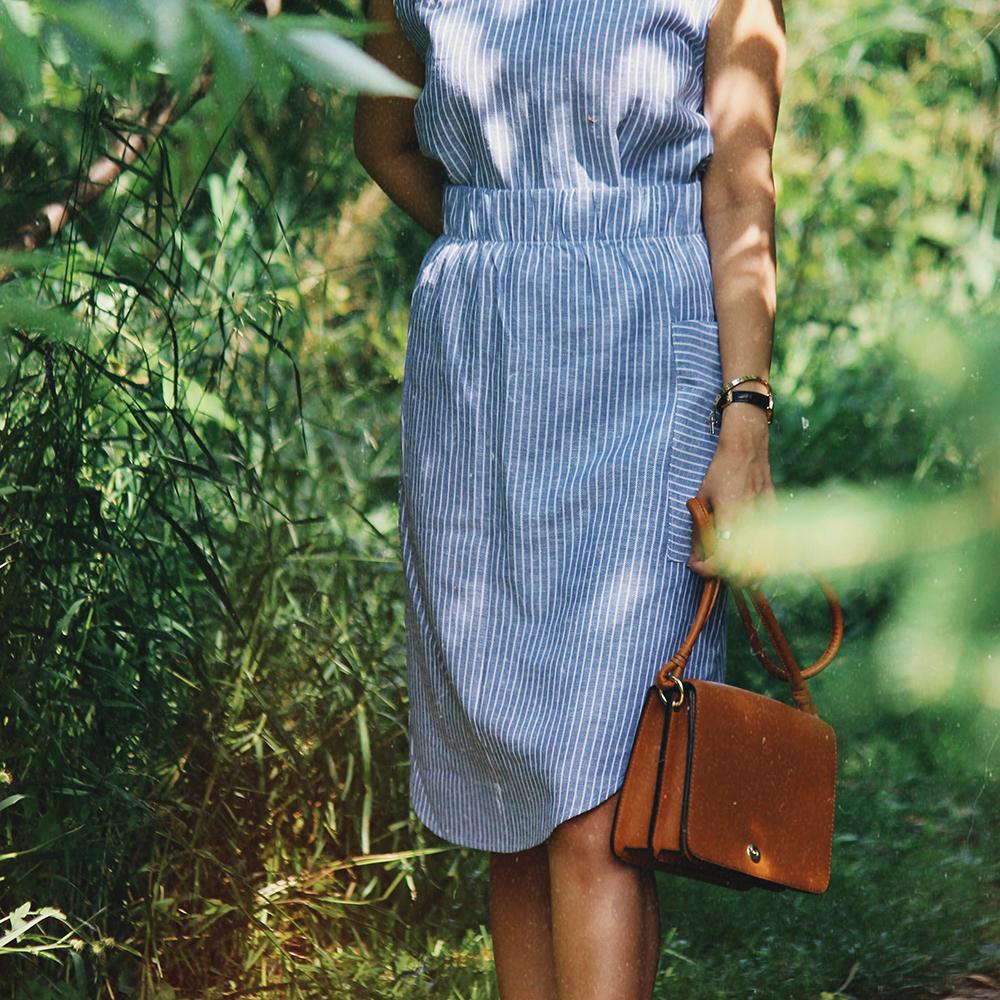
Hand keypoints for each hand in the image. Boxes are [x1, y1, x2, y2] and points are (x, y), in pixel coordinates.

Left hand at [687, 407, 775, 581]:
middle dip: (727, 575)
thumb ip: (700, 527)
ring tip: (729, 566)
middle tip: (711, 568)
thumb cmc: (720, 470)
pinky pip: (771, 543)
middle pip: (745, 566)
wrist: (746, 448)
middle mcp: (750, 519)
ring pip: (762, 559)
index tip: (696, 564)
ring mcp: (765, 516)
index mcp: (730, 515)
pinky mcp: (774, 512)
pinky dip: (759, 555)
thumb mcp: (702, 497)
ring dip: (746, 570)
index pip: (721, 556)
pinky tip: (746, 554)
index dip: (707, 568)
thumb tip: (696, 554)